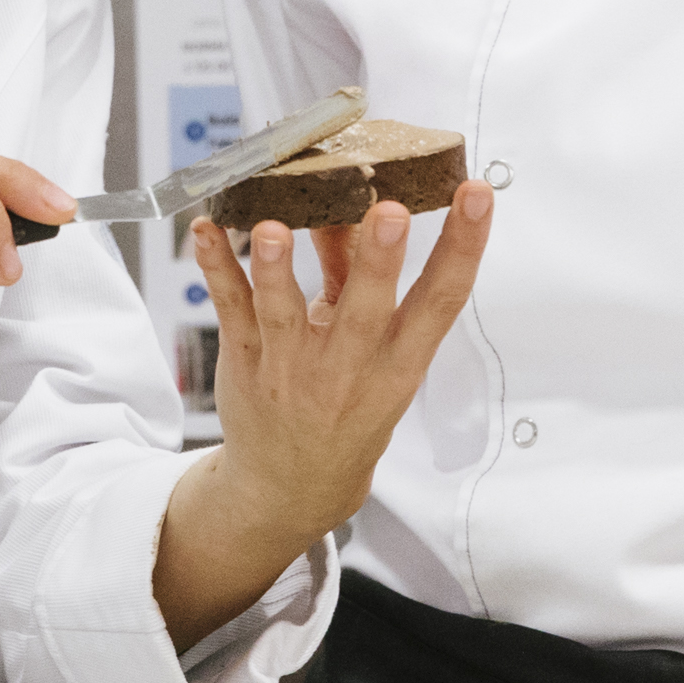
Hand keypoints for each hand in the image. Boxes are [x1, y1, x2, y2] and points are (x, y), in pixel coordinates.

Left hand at [152, 182, 496, 644]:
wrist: (292, 486)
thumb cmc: (345, 409)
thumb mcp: (377, 356)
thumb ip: (358, 276)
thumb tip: (352, 203)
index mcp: (398, 363)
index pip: (442, 301)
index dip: (464, 247)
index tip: (477, 196)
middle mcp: (348, 367)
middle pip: (365, 309)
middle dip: (379, 260)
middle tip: (391, 212)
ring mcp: (292, 367)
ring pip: (283, 314)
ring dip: (277, 270)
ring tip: (273, 229)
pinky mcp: (246, 362)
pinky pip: (229, 309)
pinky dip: (216, 269)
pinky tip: (206, 230)